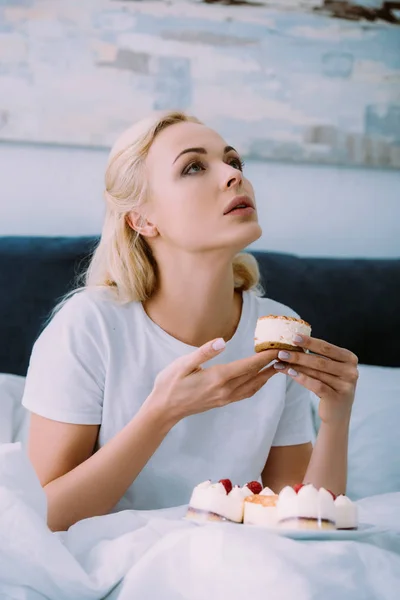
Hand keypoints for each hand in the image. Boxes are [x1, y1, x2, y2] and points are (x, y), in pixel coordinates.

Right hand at [145, 338, 278, 423]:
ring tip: (279, 365)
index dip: (265, 357)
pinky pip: (246, 393)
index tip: (279, 348)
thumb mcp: (183, 364)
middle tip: (286, 354)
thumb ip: (204, 353)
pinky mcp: (222, 401)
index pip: (248, 366)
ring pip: (254, 386)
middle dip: (272, 365)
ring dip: (268, 376)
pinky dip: (258, 384)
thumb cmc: (170, 384)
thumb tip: (222, 342)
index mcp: (218, 378)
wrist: (163, 410)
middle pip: (255, 376)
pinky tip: (260, 379)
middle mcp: (226, 389)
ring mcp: (225, 397)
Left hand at [273, 335, 358, 423]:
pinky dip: (302, 378)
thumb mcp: (328, 369)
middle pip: (320, 360)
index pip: (327, 347)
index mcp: (349, 359)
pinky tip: (290, 373)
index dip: (310, 342)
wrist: (337, 412)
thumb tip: (293, 344)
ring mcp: (346, 385)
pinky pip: (316, 385)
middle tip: (281, 352)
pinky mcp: (337, 397)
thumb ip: (318, 357)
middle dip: (299, 355)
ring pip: (316, 373)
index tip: (294, 337)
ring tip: (281, 363)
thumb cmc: (330, 385)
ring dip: (296, 367)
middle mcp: (351, 371)